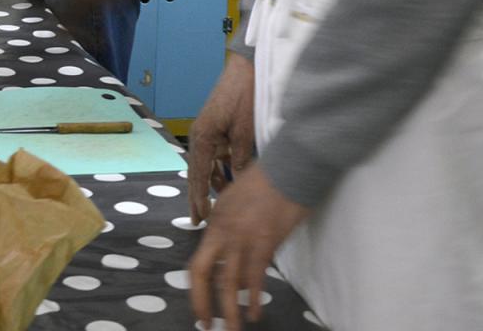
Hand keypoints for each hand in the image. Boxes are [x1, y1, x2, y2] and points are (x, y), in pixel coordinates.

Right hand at [187, 53, 255, 224]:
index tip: (200, 219)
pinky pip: (214, 155)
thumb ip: (240, 158)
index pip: (198, 175)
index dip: (198, 199)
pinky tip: (227, 181)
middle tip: (200, 220)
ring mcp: (208, 130)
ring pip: (205, 164)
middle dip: (199, 196)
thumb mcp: (246, 130)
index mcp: (203, 136)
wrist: (247, 67)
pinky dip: (218, 170)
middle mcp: (200, 135)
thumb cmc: (245, 94)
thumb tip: (237, 182)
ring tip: (215, 206)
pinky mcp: (216, 126)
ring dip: (210, 183)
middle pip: (197, 172)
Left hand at [189, 163, 308, 328]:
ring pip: (229, 282)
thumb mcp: (234, 200)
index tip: (199, 307)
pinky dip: (253, 299)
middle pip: (203, 272)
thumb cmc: (265, 182)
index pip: (198, 261)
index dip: (195, 288)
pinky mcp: (265, 242)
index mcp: (215, 222)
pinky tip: (254, 314)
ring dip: (229, 310)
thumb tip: (226, 249)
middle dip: (201, 302)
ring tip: (231, 329)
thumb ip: (227, 225)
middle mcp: (222, 231)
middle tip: (205, 325)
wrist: (287, 167)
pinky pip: (255, 277)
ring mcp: (242, 237)